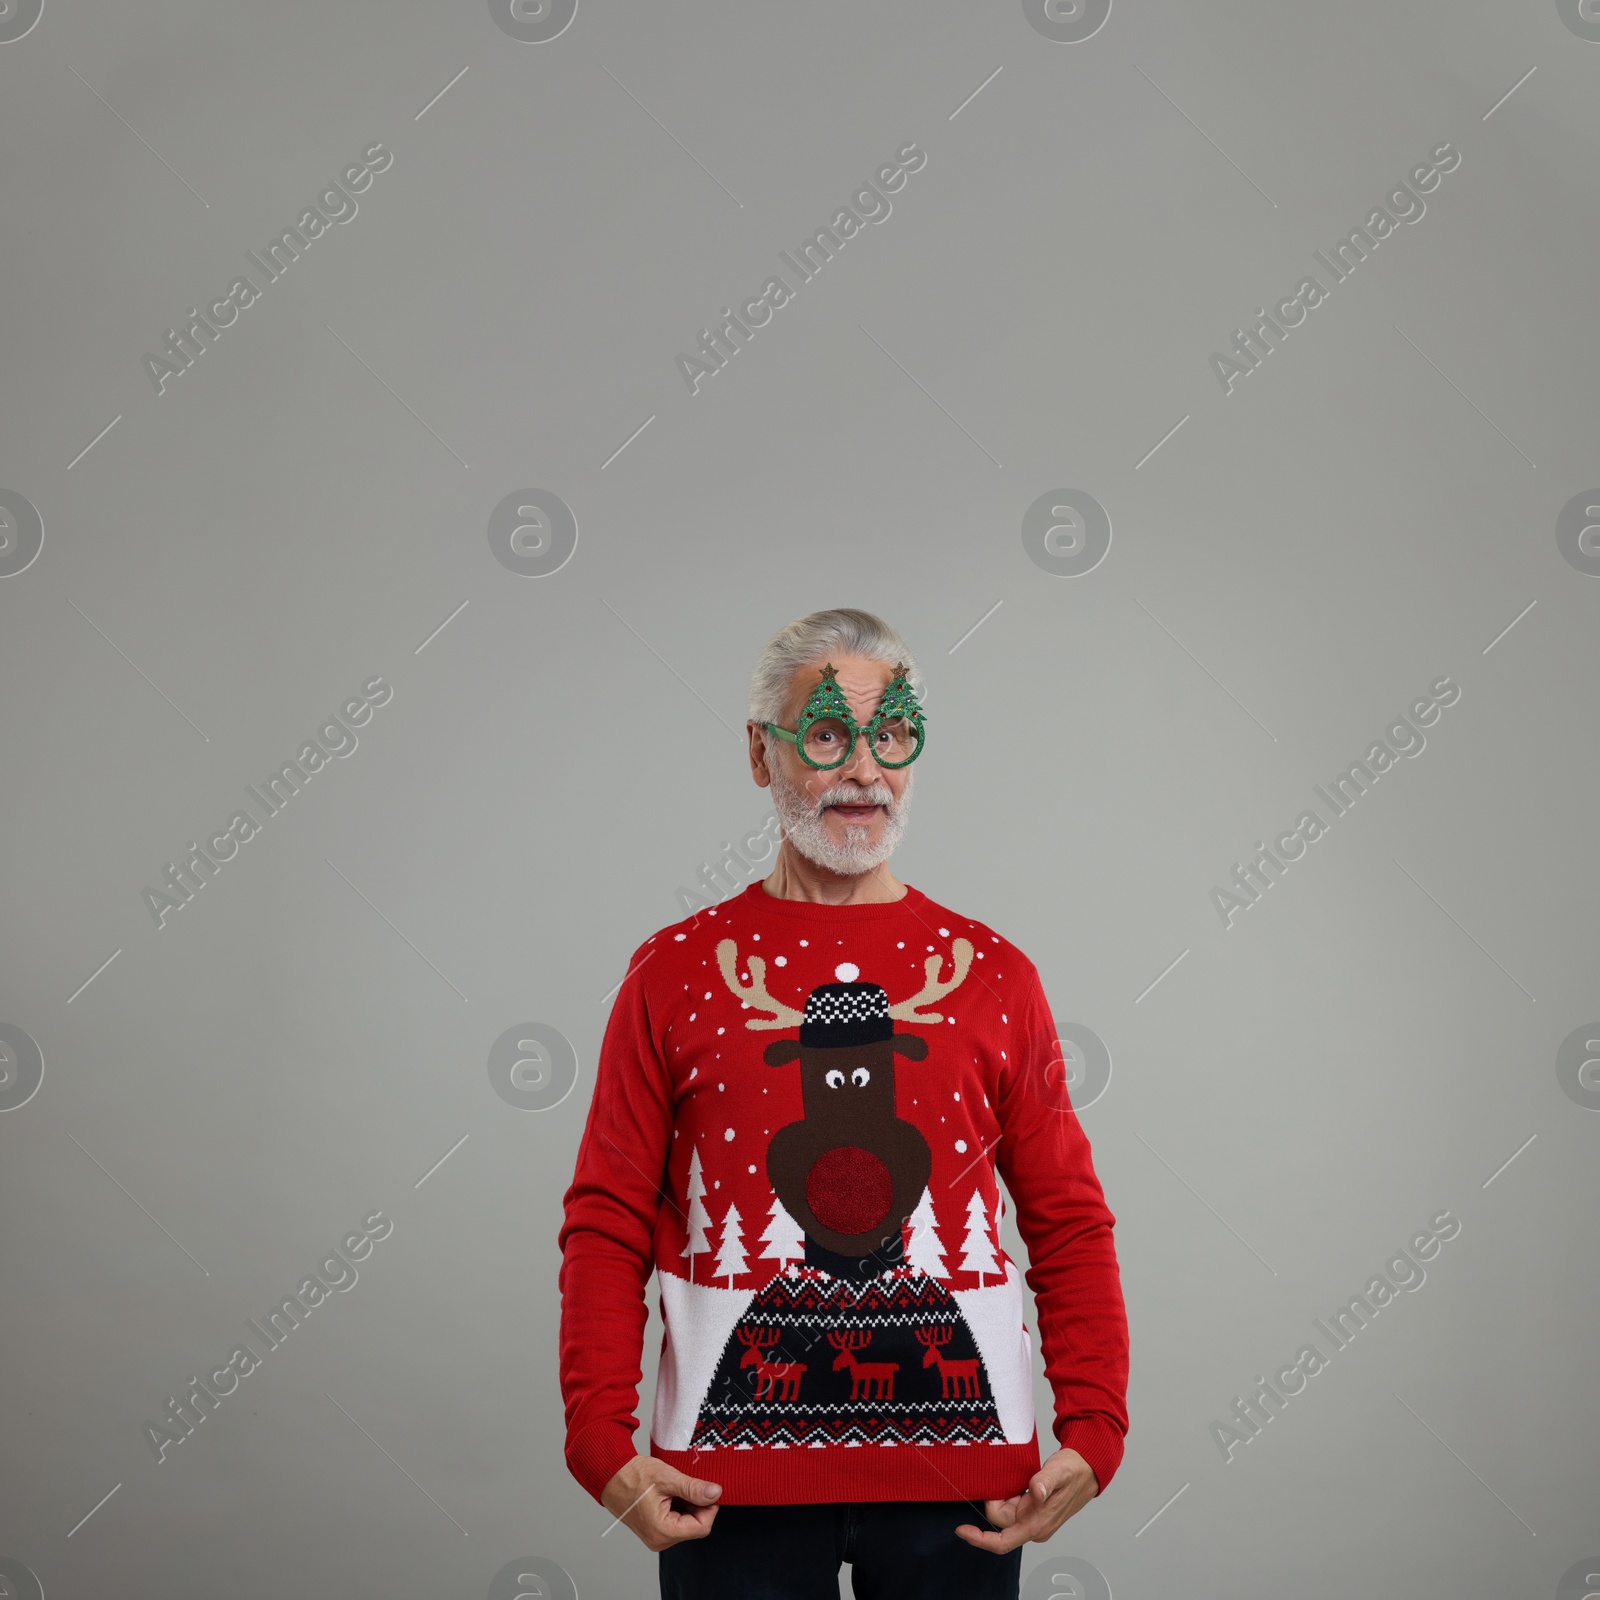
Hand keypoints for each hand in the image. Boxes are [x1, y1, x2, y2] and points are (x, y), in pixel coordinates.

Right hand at [600, 1455, 721, 1551]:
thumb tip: (716, 1493)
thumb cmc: (633, 1476)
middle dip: (697, 1504)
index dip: (710, 1507)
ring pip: (687, 1523)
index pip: (702, 1527)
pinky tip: (669, 1492)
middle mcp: (660, 1540)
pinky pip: (677, 1521)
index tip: (708, 1488)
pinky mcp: (655, 1530)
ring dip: (688, 1504)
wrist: (611, 1475)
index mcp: (663, 1532)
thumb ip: (693, 1489)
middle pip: (695, 1526)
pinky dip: (679, 1505)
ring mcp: (657, 1537)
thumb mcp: (667, 1479)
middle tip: (686, 1484)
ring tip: (673, 1487)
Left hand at [955, 1446, 1098, 1552]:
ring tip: (1015, 1475)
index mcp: (1037, 1524)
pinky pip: (1009, 1504)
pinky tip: (1012, 1479)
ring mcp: (1031, 1519)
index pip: (1003, 1541)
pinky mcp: (1030, 1510)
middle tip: (1005, 1474)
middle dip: (995, 1497)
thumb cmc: (1074, 1471)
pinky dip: (1006, 1491)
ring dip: (1002, 1493)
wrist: (1086, 1470)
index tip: (961, 1529)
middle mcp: (1032, 1526)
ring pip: (1002, 1510)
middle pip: (998, 1518)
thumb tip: (1035, 1492)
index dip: (980, 1539)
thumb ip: (1045, 1481)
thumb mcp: (1060, 1471)